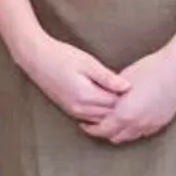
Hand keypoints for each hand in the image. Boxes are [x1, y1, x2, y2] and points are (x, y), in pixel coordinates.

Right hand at [14, 34, 130, 126]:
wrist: (35, 58)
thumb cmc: (61, 56)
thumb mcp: (87, 63)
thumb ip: (107, 77)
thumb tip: (127, 87)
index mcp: (86, 95)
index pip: (115, 103)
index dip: (129, 98)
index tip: (140, 88)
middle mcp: (80, 108)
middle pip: (109, 114)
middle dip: (123, 108)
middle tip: (137, 97)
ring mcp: (73, 110)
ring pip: (100, 118)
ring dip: (112, 112)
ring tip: (126, 101)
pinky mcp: (69, 109)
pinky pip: (91, 117)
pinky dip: (102, 113)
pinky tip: (109, 104)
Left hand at [86, 43, 175, 144]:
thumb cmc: (150, 69)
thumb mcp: (123, 80)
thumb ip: (111, 94)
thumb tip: (102, 99)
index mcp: (124, 114)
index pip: (102, 130)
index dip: (91, 128)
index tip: (85, 124)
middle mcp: (138, 124)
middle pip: (114, 137)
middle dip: (103, 132)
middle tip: (96, 124)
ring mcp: (152, 124)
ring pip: (130, 136)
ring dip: (119, 132)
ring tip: (113, 122)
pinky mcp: (162, 122)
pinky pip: (143, 132)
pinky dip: (134, 129)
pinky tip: (131, 119)